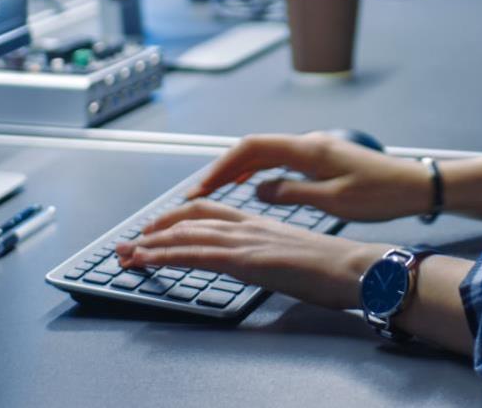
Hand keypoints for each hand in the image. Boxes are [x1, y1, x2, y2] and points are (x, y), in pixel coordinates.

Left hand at [118, 202, 389, 310]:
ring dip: (150, 244)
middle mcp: (248, 225)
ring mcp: (246, 241)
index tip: (156, 229)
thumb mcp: (295, 255)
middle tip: (128, 243)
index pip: (209, 213)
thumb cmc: (335, 267)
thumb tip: (261, 262)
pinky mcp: (246, 260)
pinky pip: (196, 254)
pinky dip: (166, 255)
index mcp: (260, 223)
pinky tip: (148, 260)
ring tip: (125, 253)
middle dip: (155, 229)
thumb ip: (272, 253)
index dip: (178, 218)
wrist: (355, 268)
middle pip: (190, 219)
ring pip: (186, 234)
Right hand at [187, 132, 435, 222]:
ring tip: (215, 191)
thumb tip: (258, 190)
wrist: (416, 186)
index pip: (252, 148)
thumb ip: (292, 193)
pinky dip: (258, 169)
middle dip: (223, 168)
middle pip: (255, 148)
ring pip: (266, 152)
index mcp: (309, 149)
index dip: (222, 166)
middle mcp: (309, 142)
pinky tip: (251, 185)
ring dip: (239, 169)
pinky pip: (280, 158)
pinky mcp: (323, 157)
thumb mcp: (334, 202)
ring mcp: (316, 148)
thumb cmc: (381, 195)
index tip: (201, 187)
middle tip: (198, 192)